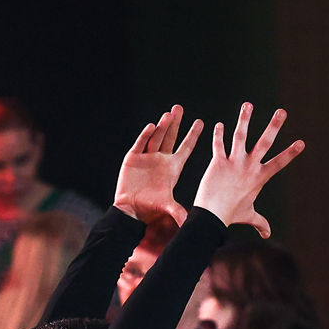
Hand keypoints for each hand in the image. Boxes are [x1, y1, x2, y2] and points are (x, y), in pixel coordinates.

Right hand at [110, 105, 202, 225]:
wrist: (129, 210)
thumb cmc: (149, 208)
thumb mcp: (168, 206)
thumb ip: (180, 210)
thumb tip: (193, 221)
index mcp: (172, 168)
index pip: (185, 148)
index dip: (192, 136)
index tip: (200, 122)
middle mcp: (160, 160)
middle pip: (170, 137)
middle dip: (175, 123)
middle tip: (179, 108)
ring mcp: (146, 158)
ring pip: (156, 138)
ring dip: (162, 126)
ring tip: (169, 114)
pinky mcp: (133, 159)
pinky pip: (140, 144)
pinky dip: (145, 136)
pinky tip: (152, 126)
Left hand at [191, 103, 304, 237]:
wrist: (211, 216)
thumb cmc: (230, 216)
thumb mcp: (249, 216)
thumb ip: (260, 222)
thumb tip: (268, 234)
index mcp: (259, 177)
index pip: (279, 163)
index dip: (291, 153)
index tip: (301, 143)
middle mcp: (249, 166)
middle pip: (264, 142)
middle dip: (274, 126)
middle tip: (281, 111)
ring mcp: (234, 162)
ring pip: (240, 136)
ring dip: (244, 119)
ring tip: (248, 104)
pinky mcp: (218, 162)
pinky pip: (219, 144)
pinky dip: (219, 134)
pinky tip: (219, 125)